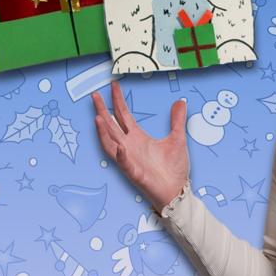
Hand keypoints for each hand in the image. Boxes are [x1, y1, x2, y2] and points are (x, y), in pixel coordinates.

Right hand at [92, 81, 189, 210]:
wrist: (176, 190)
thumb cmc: (173, 168)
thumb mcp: (178, 138)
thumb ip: (177, 120)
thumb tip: (180, 101)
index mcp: (138, 137)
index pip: (123, 115)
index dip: (118, 100)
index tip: (114, 85)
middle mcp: (130, 146)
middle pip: (112, 126)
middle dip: (103, 111)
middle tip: (95, 95)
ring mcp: (130, 159)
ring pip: (111, 144)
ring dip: (104, 132)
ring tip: (98, 117)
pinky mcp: (135, 173)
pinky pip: (125, 164)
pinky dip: (122, 155)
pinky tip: (121, 146)